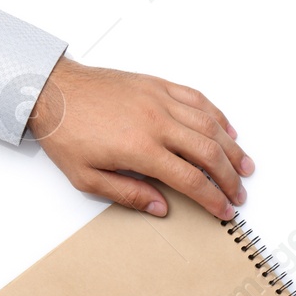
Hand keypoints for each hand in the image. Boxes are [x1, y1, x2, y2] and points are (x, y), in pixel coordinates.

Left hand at [28, 57, 253, 219]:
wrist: (50, 91)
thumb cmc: (65, 133)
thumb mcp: (86, 177)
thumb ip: (128, 194)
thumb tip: (162, 207)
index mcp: (140, 148)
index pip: (191, 179)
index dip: (213, 198)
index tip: (224, 210)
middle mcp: (157, 122)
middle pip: (209, 153)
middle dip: (230, 177)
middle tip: (239, 193)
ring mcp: (159, 100)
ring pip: (210, 125)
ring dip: (232, 148)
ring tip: (245, 165)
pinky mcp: (157, 85)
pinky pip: (197, 99)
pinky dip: (217, 115)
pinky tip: (227, 129)